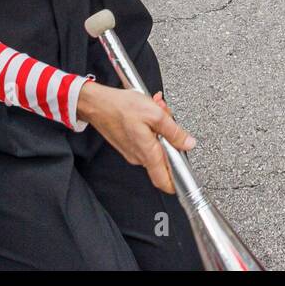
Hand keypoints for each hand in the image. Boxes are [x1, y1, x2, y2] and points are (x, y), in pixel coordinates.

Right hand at [76, 81, 194, 193]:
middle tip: (168, 120)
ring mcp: (132, 152)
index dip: (178, 181)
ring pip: (155, 146)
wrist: (97, 104)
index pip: (164, 181)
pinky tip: (147, 114)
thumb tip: (188, 143)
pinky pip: (146, 141)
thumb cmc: (121, 107)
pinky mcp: (127, 145)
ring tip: (157, 111)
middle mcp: (139, 157)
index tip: (187, 174)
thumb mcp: (155, 114)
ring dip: (160, 129)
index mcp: (148, 153)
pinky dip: (150, 128)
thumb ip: (174, 132)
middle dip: (170, 138)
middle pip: (164, 157)